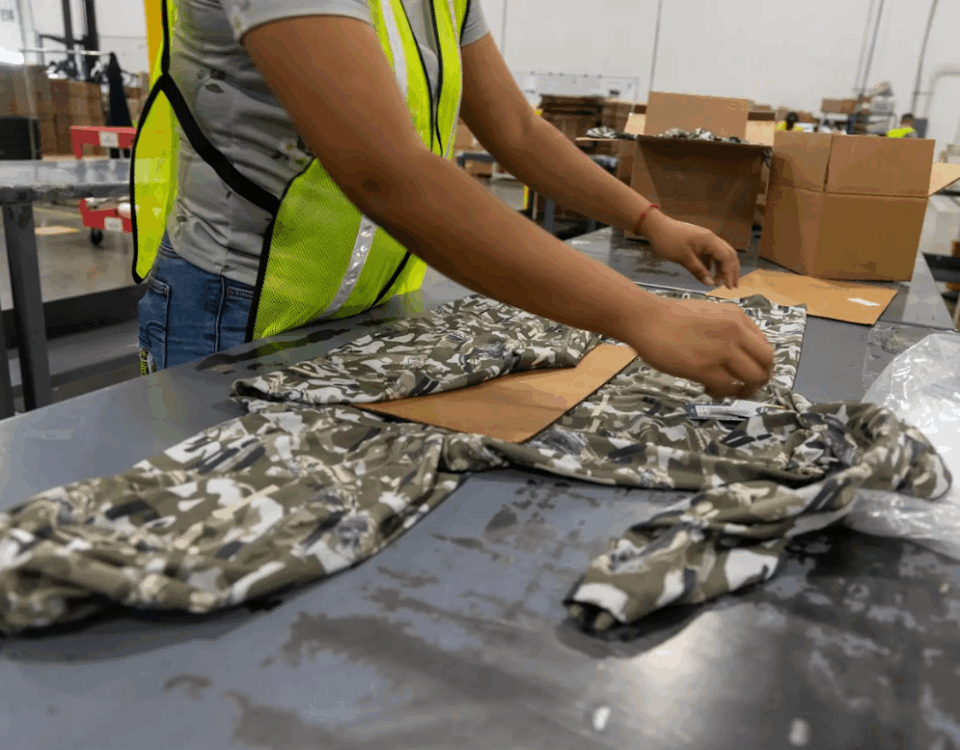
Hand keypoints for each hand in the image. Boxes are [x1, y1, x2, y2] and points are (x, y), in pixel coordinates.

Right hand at [627, 297, 774, 398]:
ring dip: (745, 390)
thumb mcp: (709, 313)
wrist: (647, 320)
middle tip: (747, 386)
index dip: (759, 362)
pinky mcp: (706, 369)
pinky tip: (709, 389)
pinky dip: (723, 393)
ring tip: (729, 391)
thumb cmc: (671, 317)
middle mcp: (736, 332)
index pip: (764, 344)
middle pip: (767, 362)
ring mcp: (722, 351)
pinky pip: (728, 388)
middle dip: (761, 378)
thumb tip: (736, 352)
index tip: (747, 370)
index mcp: (737, 317)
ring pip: (753, 378)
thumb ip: (727, 329)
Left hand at [643, 212, 739, 288]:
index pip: (727, 257)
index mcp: (710, 241)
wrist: (656, 227)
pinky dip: (712, 264)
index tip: (729, 287)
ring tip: (719, 283)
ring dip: (721, 268)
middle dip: (731, 271)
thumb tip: (710, 283)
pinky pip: (710, 254)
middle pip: (728, 255)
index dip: (730, 273)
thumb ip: (698, 270)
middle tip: (731, 287)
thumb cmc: (668, 241)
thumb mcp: (683, 258)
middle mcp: (711, 239)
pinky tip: (708, 273)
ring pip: (719, 255)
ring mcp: (704, 240)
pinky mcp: (697, 243)